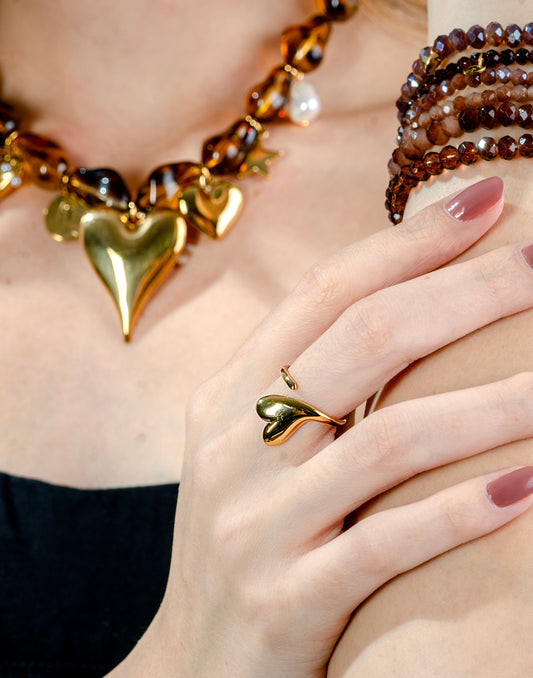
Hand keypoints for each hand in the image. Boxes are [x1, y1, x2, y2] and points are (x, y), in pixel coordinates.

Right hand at [120, 177, 532, 676]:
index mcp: (226, 396)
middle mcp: (234, 446)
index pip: (323, 293)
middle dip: (463, 294)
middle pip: (364, 342)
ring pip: (388, 440)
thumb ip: (303, 381)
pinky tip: (527, 489)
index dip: (406, 244)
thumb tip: (402, 307)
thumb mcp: (249, 447)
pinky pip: (384, 544)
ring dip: (490, 404)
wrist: (196, 661)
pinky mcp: (285, 598)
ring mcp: (257, 523)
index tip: (485, 204)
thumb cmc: (243, 534)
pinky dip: (460, 513)